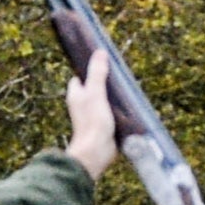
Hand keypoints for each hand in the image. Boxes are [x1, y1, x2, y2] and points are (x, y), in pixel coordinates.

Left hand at [64, 47, 118, 180]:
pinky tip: (129, 106)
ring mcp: (93, 116)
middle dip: (104, 83)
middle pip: (93, 89)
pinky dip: (118, 109)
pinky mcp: (103, 126)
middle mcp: (82, 105)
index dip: (88, 70)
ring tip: (126, 88)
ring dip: (113, 97)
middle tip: (119, 75)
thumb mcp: (95, 92)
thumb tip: (99, 52)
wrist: (96, 151)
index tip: (101, 62)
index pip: (79, 78)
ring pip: (103, 101)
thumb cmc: (92, 122)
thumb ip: (97, 73)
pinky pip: (111, 113)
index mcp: (76, 95)